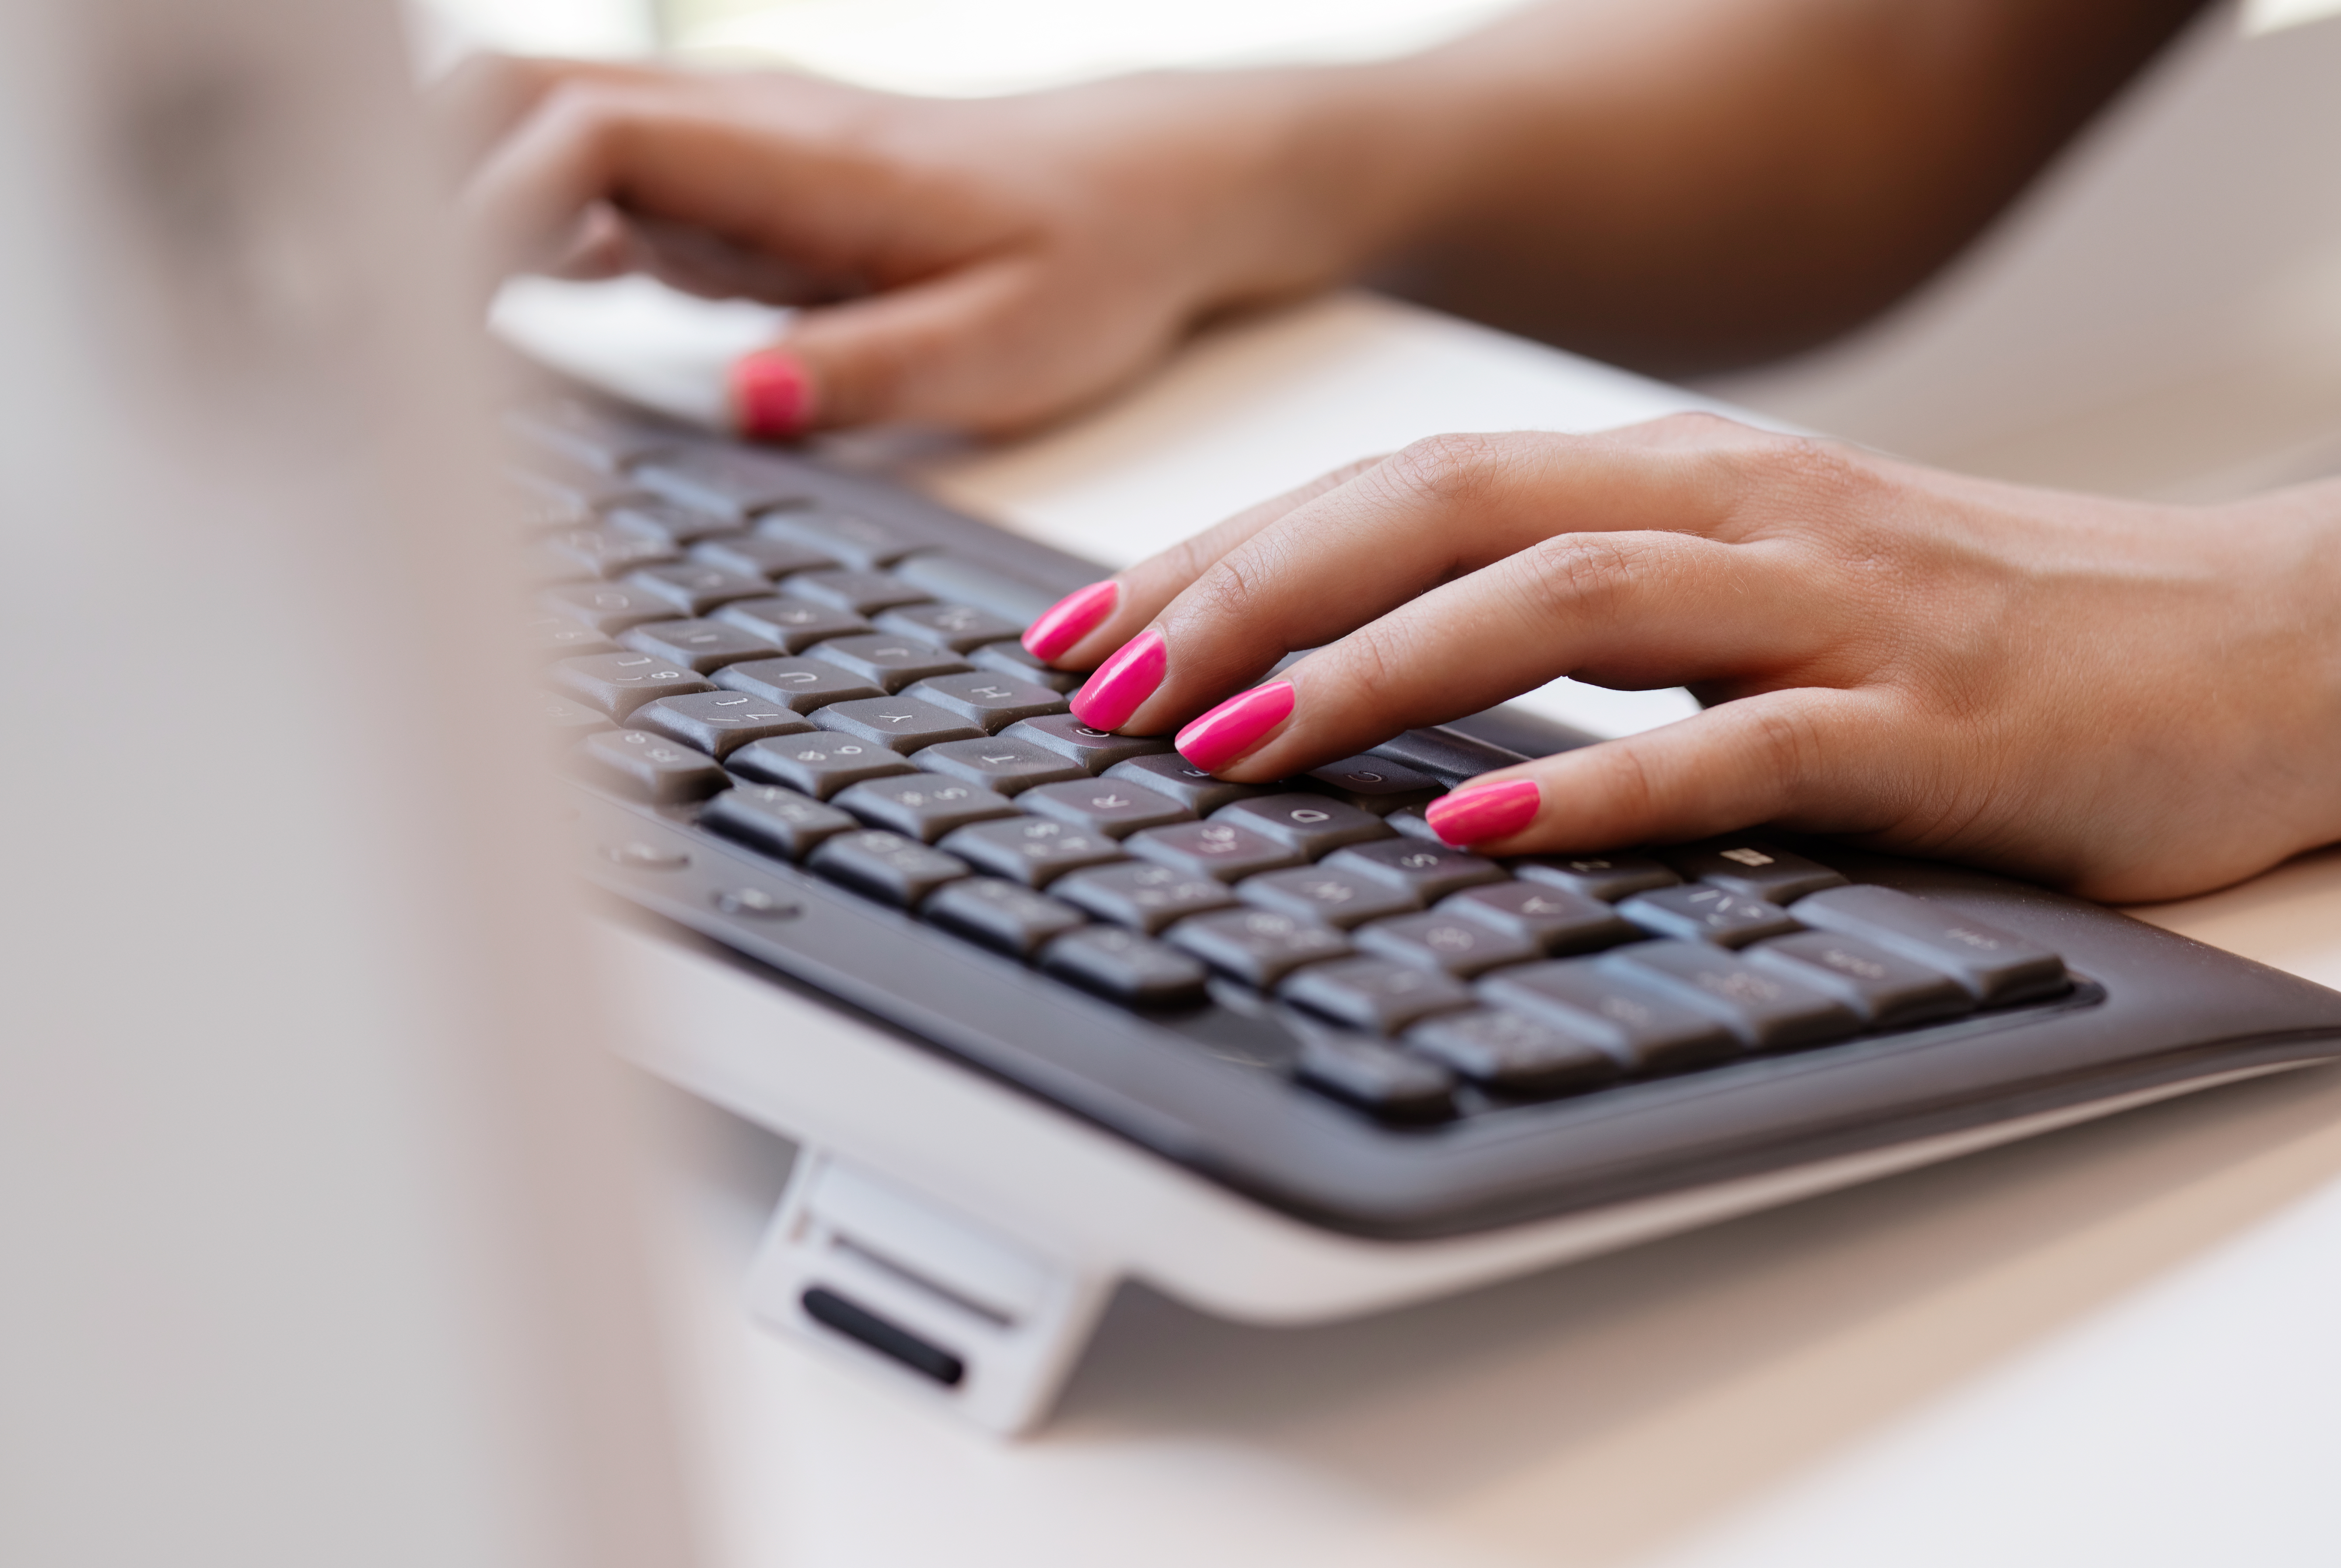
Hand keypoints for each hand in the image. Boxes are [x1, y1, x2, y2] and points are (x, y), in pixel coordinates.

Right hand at [432, 56, 1382, 435]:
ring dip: (468, 201)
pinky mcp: (736, 192)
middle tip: (385, 304)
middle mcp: (744, 132)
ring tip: (424, 318)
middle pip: (524, 95)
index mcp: (802, 158)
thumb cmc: (1094, 255)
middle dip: (425, 172)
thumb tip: (739, 402)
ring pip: (543, 130)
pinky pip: (597, 186)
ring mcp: (730, 154)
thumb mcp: (1008, 341)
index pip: (588, 131)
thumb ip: (870, 370)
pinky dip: (536, 229)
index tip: (452, 294)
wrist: (1160, 188)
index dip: (492, 194)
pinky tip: (529, 305)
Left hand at [1021, 416, 2340, 901]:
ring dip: (1376, 670)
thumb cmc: (1984, 630)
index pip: (1403, 488)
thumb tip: (1392, 673)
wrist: (2253, 642)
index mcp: (1678, 483)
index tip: (1094, 632)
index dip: (1231, 553)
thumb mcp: (1755, 594)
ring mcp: (1828, 612)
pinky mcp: (1922, 726)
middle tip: (1110, 687)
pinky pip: (1727, 745)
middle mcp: (1733, 514)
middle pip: (1444, 513)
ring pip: (1557, 602)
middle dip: (1255, 595)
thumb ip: (1594, 613)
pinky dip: (1590, 785)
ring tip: (1233, 745)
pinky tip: (1472, 824)